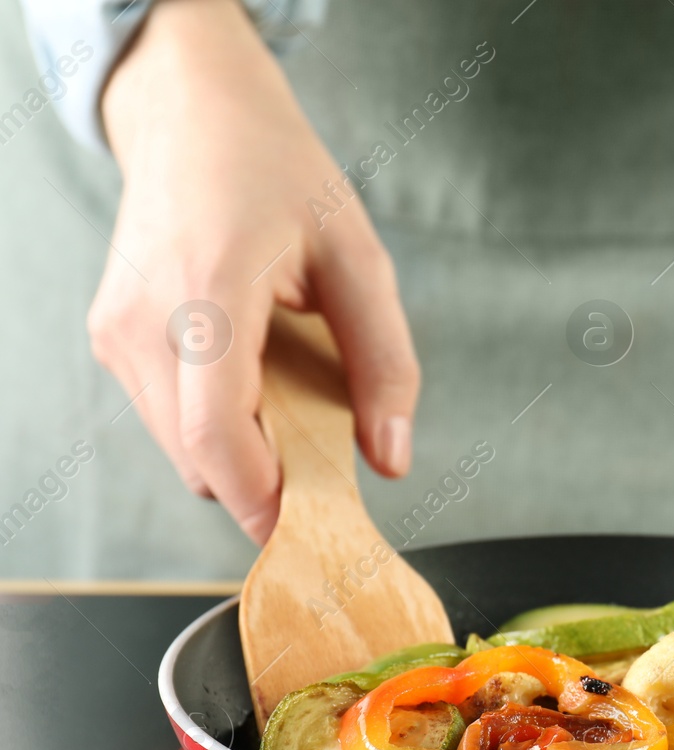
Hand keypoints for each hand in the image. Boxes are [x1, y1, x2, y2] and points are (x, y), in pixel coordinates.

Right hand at [91, 0, 417, 542]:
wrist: (191, 118)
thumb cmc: (279, 176)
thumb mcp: (359, 258)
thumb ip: (385, 361)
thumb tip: (392, 459)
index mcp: (207, 295)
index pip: (217, 435)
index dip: (263, 501)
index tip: (314, 536)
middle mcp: (143, 323)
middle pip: (201, 461)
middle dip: (268, 485)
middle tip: (332, 470)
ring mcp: (117, 335)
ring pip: (184, 451)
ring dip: (245, 455)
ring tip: (296, 399)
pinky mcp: (111, 342)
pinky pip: (171, 422)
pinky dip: (221, 427)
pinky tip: (257, 381)